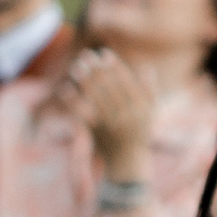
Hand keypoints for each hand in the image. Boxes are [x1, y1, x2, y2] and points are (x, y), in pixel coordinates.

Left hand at [67, 49, 155, 184]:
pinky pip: (84, 114)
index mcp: (141, 108)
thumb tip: (147, 66)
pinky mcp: (97, 133)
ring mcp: (111, 124)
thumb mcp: (150, 114)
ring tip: (76, 67)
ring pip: (96, 98)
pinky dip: (74, 101)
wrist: (128, 163)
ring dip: (85, 81)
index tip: (104, 53)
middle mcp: (127, 115)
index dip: (114, 66)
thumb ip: (149, 91)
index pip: (126, 82)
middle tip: (86, 56)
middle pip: (109, 87)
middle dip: (97, 70)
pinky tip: (66, 88)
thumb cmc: (139, 134)